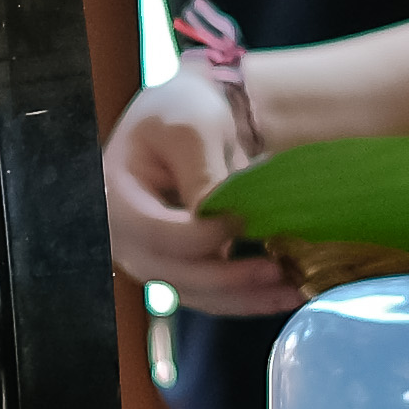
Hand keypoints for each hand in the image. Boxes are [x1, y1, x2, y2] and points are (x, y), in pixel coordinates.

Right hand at [101, 57, 270, 294]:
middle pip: (173, 273)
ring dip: (244, 296)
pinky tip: (285, 292)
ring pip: (195, 293)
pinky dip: (247, 296)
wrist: (189, 115)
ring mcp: (152, 256)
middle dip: (227, 278)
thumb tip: (217, 218)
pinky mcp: (181, 266)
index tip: (240, 221)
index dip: (199, 235)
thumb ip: (202, 174)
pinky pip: (210, 293)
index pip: (154, 232)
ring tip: (292, 289)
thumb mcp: (191, 130)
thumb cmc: (182, 111)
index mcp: (115, 196)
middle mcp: (125, 236)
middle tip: (278, 271)